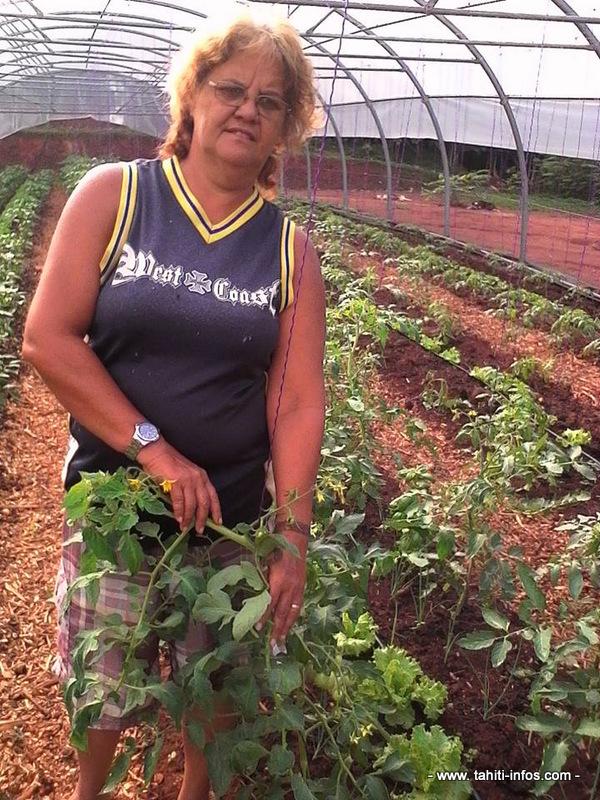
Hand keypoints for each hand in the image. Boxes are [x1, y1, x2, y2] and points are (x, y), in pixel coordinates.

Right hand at [136, 437, 221, 533]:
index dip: (216, 510)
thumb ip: (190, 489)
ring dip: (189, 518)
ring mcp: (187, 479)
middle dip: (202, 518)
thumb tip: (191, 509)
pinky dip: (179, 512)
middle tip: (200, 529)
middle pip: (204, 502)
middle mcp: (197, 478)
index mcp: (202, 476)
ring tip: (185, 527)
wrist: (156, 452)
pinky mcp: (175, 481)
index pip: (213, 495)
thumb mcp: (186, 475)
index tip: (218, 521)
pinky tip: (178, 518)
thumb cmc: (169, 464)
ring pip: (192, 504)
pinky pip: (179, 501)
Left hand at [258, 530, 307, 648]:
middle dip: (277, 629)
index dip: (264, 617)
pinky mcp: (302, 588)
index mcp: (278, 581)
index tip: (258, 628)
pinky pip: (297, 607)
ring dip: (286, 628)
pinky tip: (289, 626)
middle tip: (272, 645)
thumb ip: (262, 581)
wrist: (295, 542)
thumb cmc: (276, 551)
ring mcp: (297, 588)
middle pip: (282, 613)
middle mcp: (289, 587)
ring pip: (292, 613)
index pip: (270, 604)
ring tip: (282, 641)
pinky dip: (293, 618)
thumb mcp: (265, 564)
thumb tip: (256, 595)